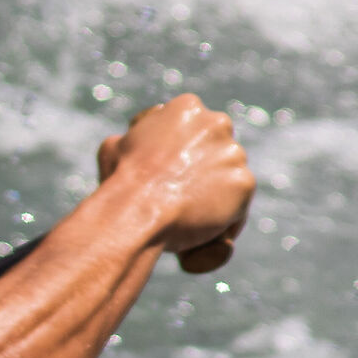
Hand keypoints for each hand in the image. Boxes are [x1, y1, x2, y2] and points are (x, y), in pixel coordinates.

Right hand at [96, 94, 255, 272]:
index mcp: (185, 108)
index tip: (166, 177)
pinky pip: (233, 212)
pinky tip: (192, 249)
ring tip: (180, 231)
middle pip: (214, 154)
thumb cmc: (119, 182)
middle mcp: (216, 123)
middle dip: (200, 177)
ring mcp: (233, 153)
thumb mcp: (114, 149)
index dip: (178, 157)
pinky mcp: (243, 183)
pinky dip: (217, 231)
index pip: (189, 132)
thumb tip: (130, 143)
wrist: (136, 209)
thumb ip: (133, 141)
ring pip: (224, 184)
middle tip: (176, 204)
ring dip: (209, 205)